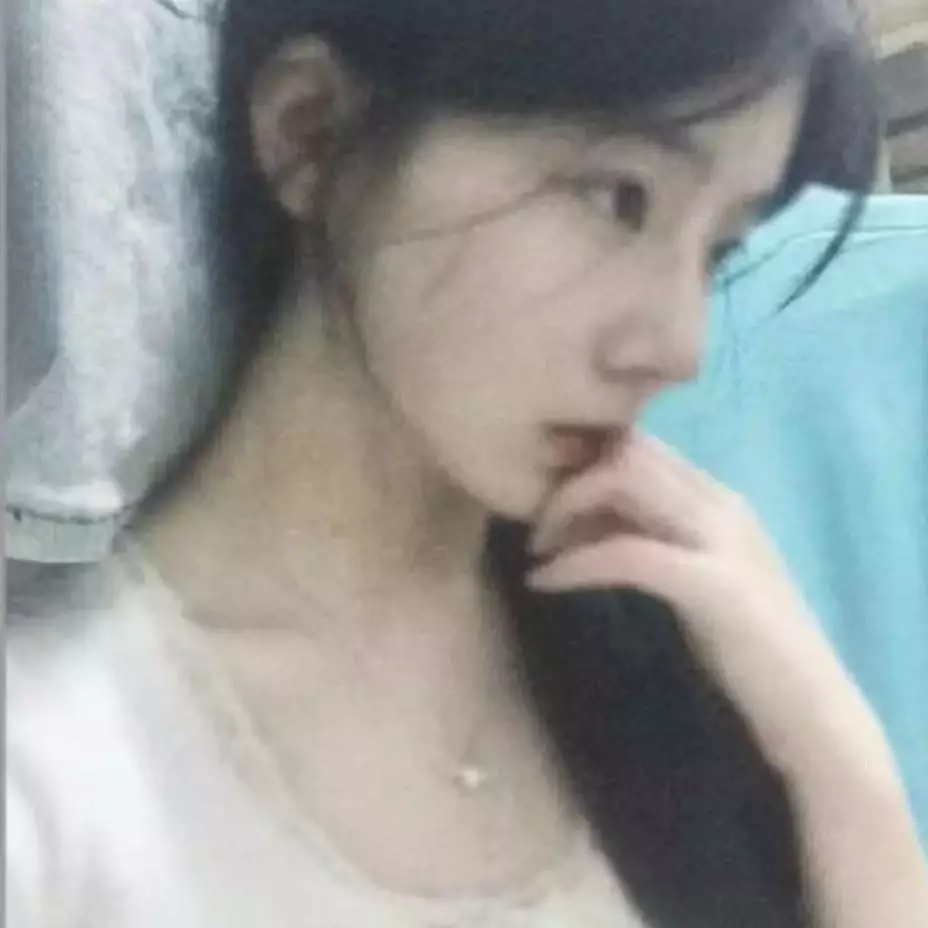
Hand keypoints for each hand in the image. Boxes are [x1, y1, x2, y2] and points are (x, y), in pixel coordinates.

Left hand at [527, 431, 886, 775]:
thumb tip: (588, 522)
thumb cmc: (745, 648)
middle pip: (628, 449)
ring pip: (625, 480)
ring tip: (537, 550)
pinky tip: (543, 583)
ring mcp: (722, 540)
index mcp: (716, 499)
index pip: (640, 444)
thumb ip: (654, 538)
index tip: (545, 500)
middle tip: (535, 527)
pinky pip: (626, 552)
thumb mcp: (692, 575)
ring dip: (565, 508)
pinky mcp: (714, 586)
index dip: (583, 461)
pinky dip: (575, 562)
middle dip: (567, 478)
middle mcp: (721, 504)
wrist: (810, 712)